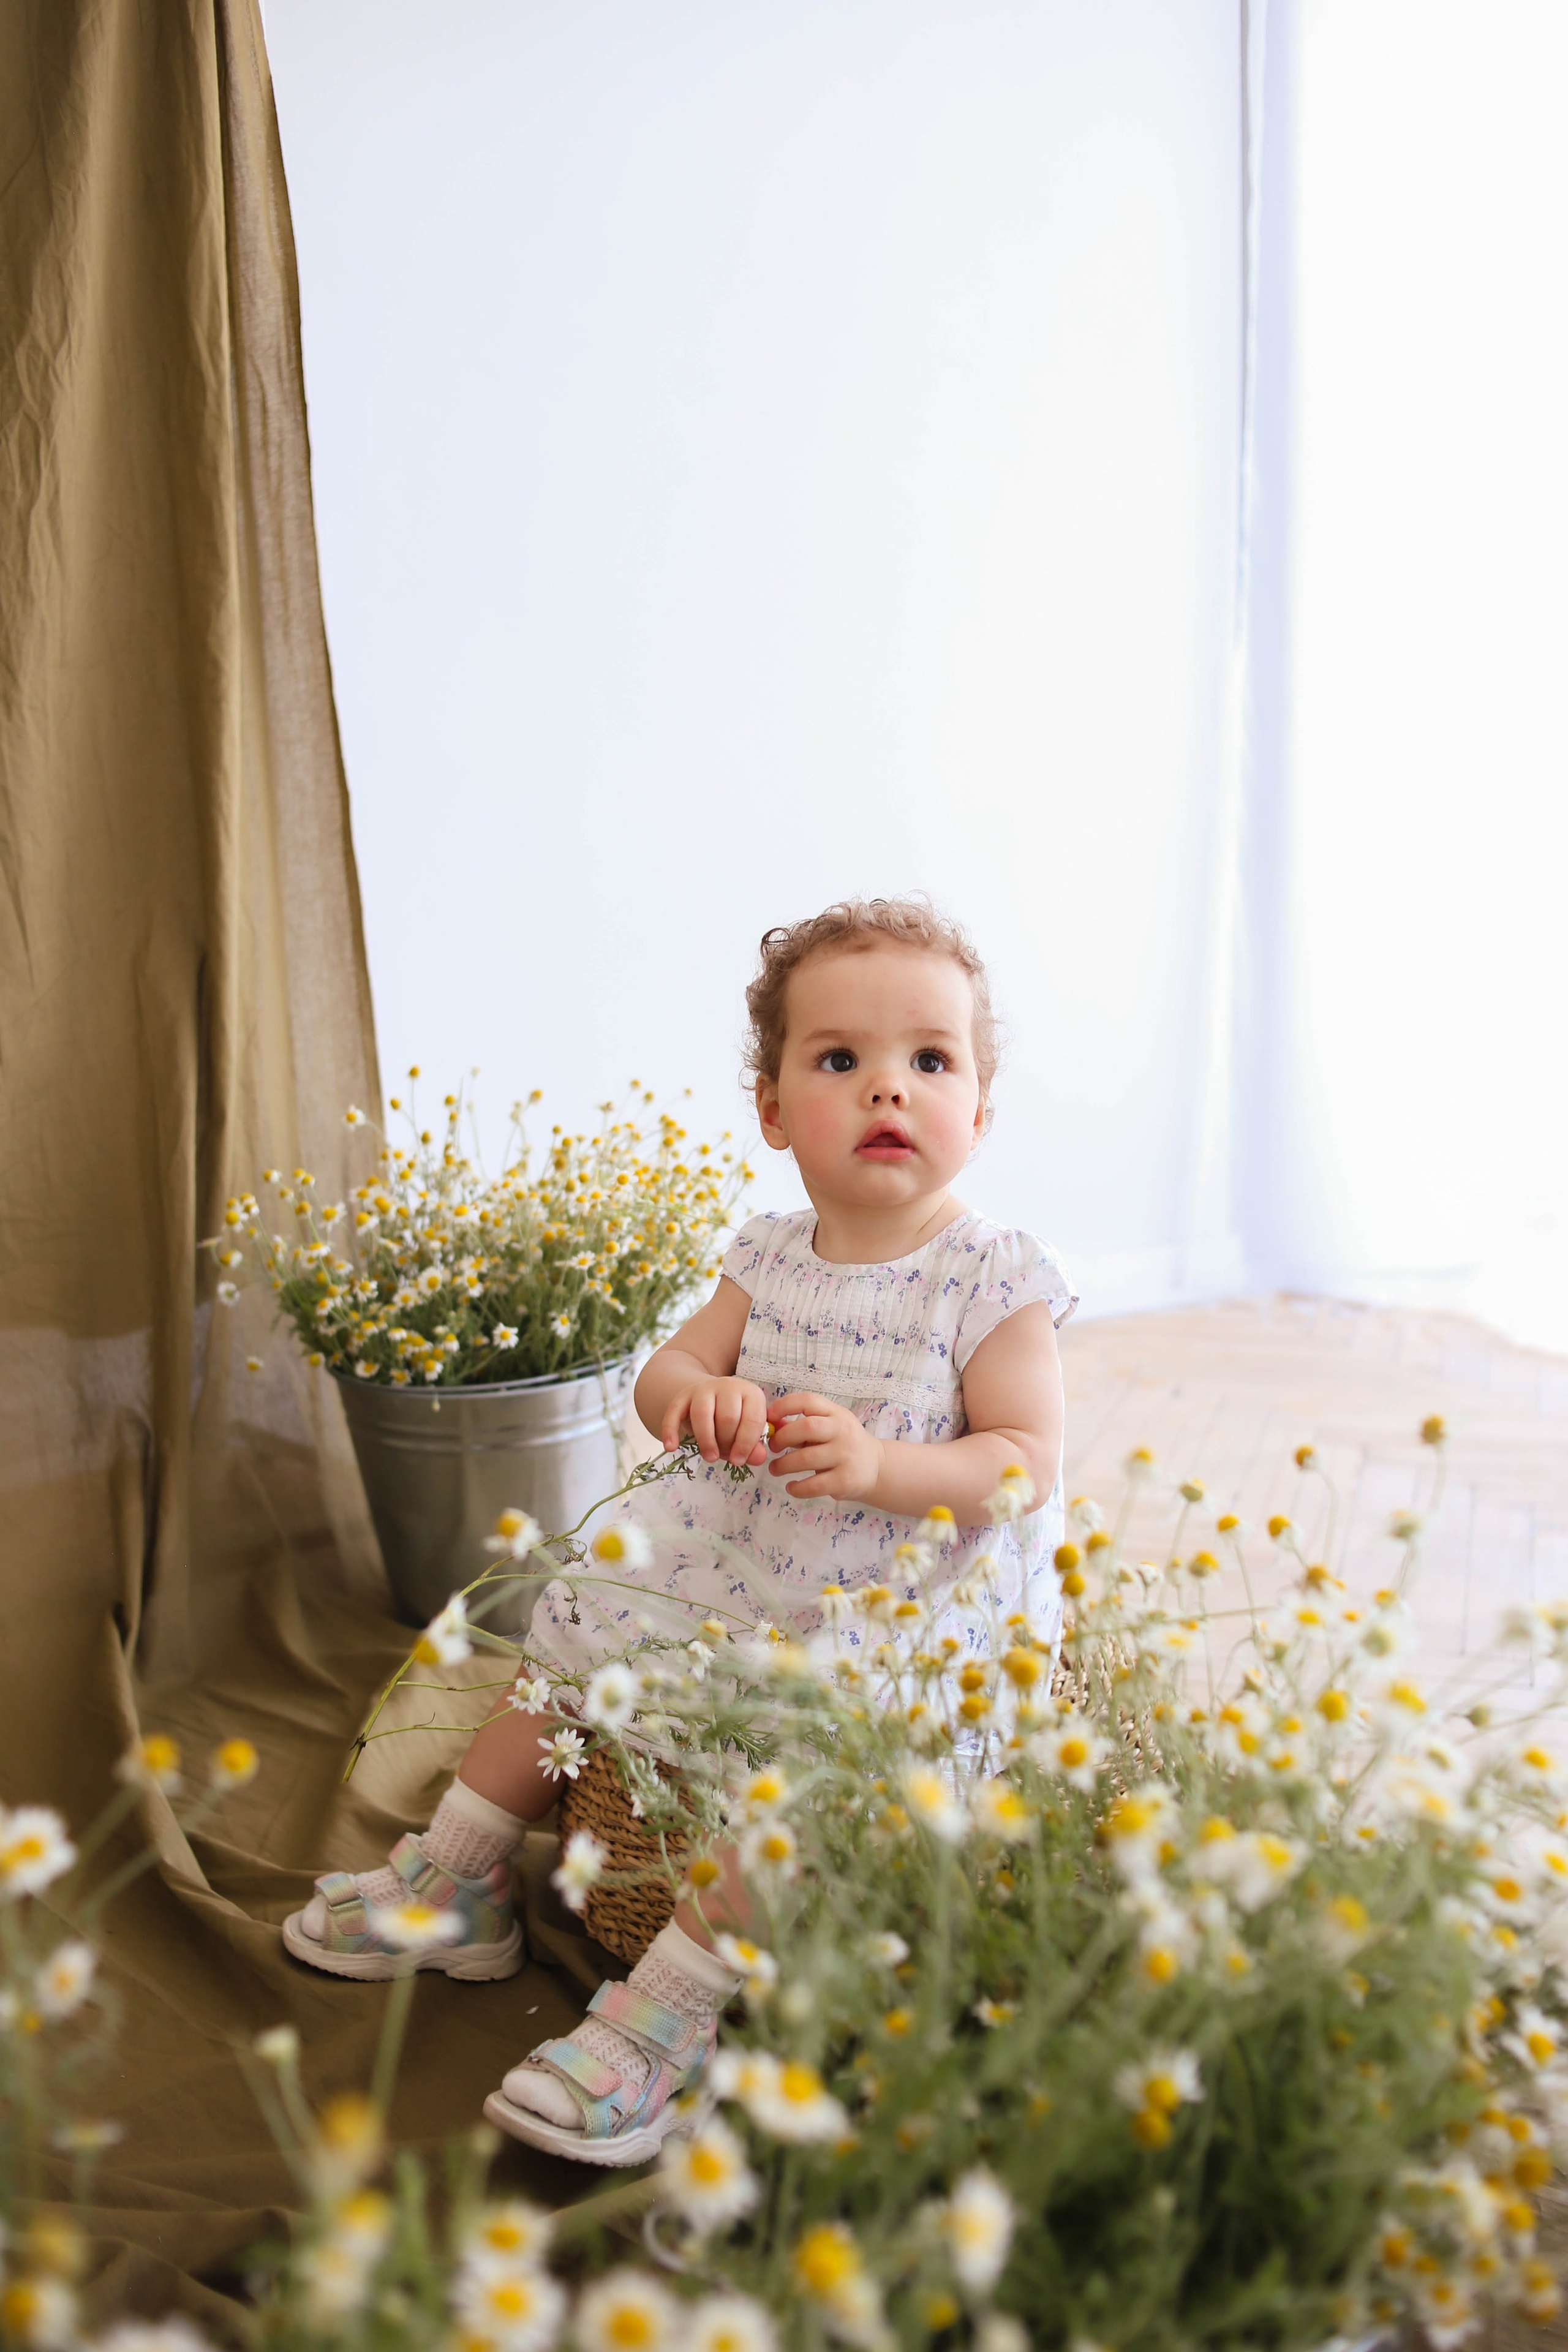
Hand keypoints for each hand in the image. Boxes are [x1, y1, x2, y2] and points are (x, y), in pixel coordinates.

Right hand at [663, 1375, 770, 1466]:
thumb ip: (754, 1446)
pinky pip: (674, 1413)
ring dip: (706, 1440)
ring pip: (703, 1414)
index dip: (745, 1444)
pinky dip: (671, 1430)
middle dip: (725, 1442)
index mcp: (751, 1393)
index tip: (739, 1461)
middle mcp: (728, 1386)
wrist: (710, 1396)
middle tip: (722, 1456)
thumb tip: (758, 1458)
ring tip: (709, 1457)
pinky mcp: (683, 1396)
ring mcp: (704, 1389)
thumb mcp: (747, 1428)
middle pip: (727, 1417)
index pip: (752, 1419)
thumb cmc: (734, 1418)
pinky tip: (671, 1447)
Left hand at [767, 1390, 882, 1501]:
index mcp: (836, 1414)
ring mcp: (846, 1456)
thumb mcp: (828, 1427)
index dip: (785, 1406)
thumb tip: (771, 1425)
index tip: (769, 1417)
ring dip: (783, 1465)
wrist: (875, 1467)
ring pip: (807, 1458)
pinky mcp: (845, 1481)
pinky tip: (791, 1486)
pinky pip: (814, 1485)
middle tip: (773, 1447)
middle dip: (782, 1437)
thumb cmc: (843, 1443)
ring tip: (775, 1469)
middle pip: (807, 1427)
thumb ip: (801, 1425)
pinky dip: (797, 1488)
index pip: (809, 1401)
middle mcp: (843, 1431)